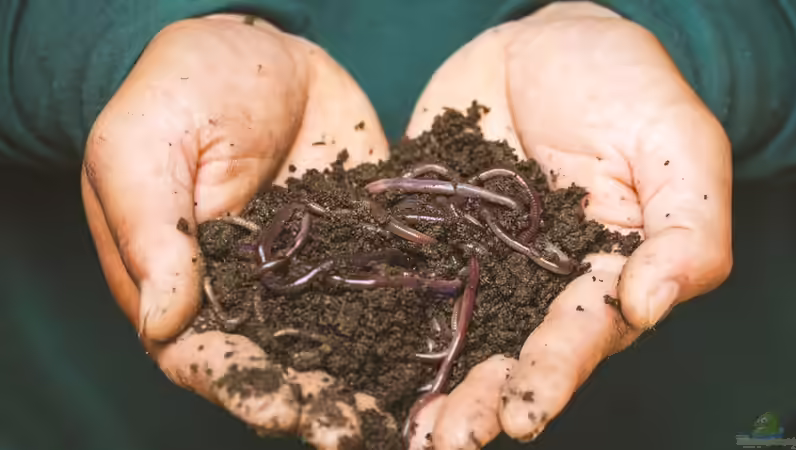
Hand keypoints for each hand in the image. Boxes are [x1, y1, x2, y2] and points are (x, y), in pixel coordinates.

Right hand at [81, 14, 392, 447]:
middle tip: (357, 433)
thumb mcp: (143, 149)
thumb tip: (164, 321)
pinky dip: (408, 322)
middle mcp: (251, 294)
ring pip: (337, 340)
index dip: (243, 389)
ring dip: (366, 380)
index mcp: (184, 284)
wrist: (258, 50)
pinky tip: (441, 350)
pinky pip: (383, 288)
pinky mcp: (358, 244)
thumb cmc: (180, 90)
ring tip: (404, 416)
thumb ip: (152, 232)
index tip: (283, 410)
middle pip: (280, 364)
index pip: (206, 356)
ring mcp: (310, 273)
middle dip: (316, 401)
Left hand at [404, 3, 732, 447]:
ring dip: (428, 383)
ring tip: (402, 430)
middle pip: (509, 353)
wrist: (539, 44)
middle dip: (480, 401)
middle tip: (445, 444)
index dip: (552, 375)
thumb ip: (687, 228)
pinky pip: (402, 278)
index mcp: (601, 275)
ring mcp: (476, 263)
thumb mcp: (675, 144)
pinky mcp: (428, 236)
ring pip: (452, 334)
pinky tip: (347, 353)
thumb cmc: (623, 85)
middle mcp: (535, 284)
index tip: (522, 414)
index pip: (580, 335)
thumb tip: (650, 306)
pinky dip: (376, 317)